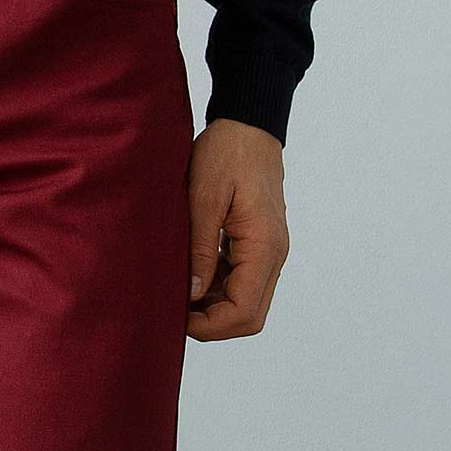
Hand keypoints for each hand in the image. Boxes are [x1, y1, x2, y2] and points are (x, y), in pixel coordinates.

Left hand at [186, 119, 289, 338]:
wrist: (248, 124)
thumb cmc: (226, 153)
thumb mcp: (204, 199)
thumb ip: (199, 250)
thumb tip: (192, 296)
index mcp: (264, 246)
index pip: (244, 311)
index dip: (210, 326)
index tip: (176, 317)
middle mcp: (275, 254)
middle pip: (251, 316)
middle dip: (214, 324)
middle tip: (175, 313)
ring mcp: (271, 249)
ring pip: (248, 302)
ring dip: (215, 308)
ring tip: (178, 294)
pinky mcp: (261, 242)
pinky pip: (244, 280)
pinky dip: (219, 288)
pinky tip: (192, 275)